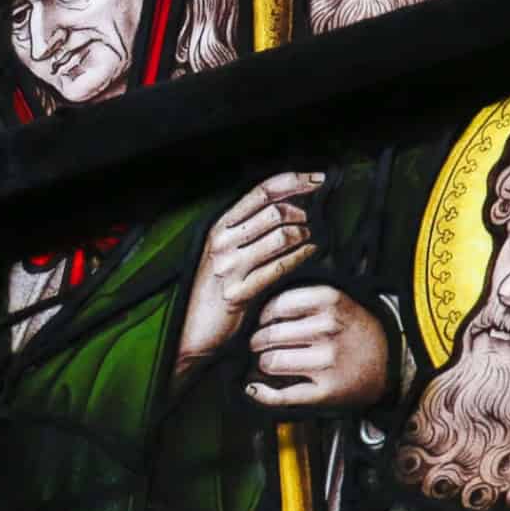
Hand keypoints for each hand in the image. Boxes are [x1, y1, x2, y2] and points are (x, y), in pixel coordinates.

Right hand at [176, 171, 324, 374]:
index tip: (317, 179)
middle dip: (301, 212)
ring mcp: (229, 267)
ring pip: (279, 236)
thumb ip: (249, 229)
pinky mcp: (238, 292)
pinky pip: (279, 267)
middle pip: (273, 211)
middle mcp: (222, 242)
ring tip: (309, 238)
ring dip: (303, 235)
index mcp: (219, 227)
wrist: (192, 331)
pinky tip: (310, 253)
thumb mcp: (225, 253)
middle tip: (312, 220)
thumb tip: (289, 205)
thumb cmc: (215, 290)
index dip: (293, 181)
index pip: (261, 191)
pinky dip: (300, 257)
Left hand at [246, 285, 392, 409]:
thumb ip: (301, 300)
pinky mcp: (326, 391)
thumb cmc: (358, 331)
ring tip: (268, 363)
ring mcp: (327, 362)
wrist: (395, 362)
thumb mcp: (337, 302)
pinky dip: (262, 393)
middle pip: (269, 335)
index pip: (275, 306)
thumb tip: (256, 312)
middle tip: (258, 345)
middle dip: (257, 342)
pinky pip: (282, 394)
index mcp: (330, 301)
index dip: (262, 316)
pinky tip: (255, 388)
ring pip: (270, 362)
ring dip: (262, 365)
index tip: (263, 322)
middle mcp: (329, 329)